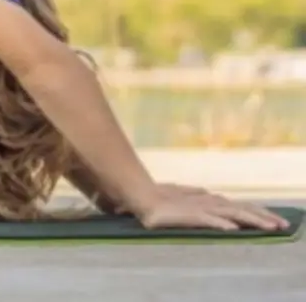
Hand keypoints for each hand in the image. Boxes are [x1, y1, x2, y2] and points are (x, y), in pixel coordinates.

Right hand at [134, 184, 288, 231]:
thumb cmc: (160, 196)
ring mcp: (198, 207)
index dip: (258, 211)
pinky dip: (220, 223)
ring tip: (269, 228)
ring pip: (230, 213)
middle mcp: (207, 201)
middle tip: (283, 226)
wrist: (139, 196)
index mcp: (208, 199)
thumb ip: (195, 195)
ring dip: (251, 220)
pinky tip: (232, 229)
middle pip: (241, 208)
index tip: (275, 221)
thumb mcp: (182, 196)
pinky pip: (207, 219)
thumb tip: (208, 193)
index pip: (239, 205)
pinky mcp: (187, 214)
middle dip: (263, 216)